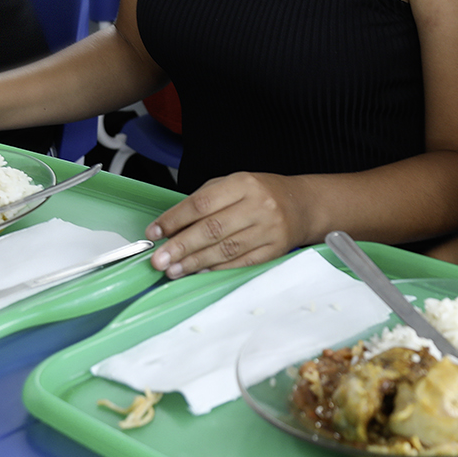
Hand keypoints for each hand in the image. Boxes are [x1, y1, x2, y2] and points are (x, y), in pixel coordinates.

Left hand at [145, 171, 309, 277]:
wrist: (302, 205)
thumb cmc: (261, 194)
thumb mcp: (235, 184)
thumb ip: (205, 200)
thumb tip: (171, 227)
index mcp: (244, 183)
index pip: (202, 203)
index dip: (175, 219)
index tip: (154, 232)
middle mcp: (258, 205)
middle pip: (212, 229)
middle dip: (180, 246)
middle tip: (158, 260)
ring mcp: (268, 229)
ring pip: (225, 249)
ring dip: (195, 262)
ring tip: (173, 270)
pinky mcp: (274, 250)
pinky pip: (241, 262)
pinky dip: (217, 269)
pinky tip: (199, 272)